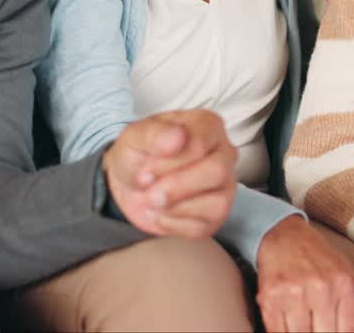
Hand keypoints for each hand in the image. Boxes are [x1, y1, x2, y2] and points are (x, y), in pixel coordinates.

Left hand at [103, 109, 237, 238]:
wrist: (128, 184)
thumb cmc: (139, 154)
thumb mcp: (134, 137)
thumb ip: (154, 133)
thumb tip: (178, 137)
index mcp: (208, 125)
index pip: (199, 144)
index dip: (169, 161)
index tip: (145, 169)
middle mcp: (224, 153)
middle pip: (217, 172)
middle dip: (176, 186)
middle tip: (148, 190)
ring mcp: (225, 185)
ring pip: (216, 203)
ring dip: (173, 206)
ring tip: (151, 201)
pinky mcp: (216, 214)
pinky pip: (202, 227)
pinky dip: (172, 224)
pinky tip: (160, 213)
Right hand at [256, 216, 353, 332]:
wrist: (286, 236)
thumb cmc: (317, 259)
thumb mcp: (344, 276)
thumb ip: (350, 309)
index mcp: (344, 285)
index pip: (348, 332)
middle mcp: (321, 288)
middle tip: (317, 329)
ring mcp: (294, 293)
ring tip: (303, 327)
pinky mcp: (270, 296)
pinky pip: (277, 331)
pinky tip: (287, 328)